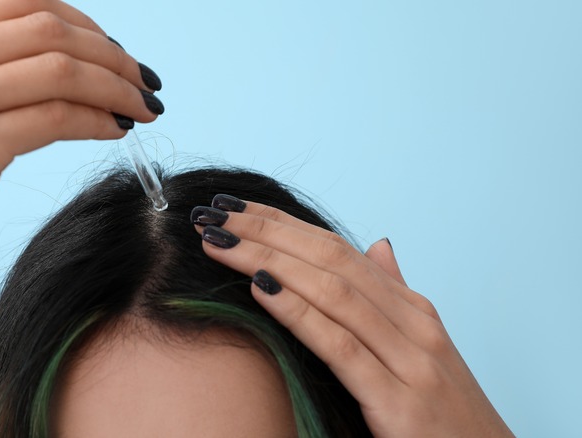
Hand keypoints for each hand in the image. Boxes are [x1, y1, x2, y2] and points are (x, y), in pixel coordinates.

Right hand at [0, 0, 161, 376]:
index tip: (118, 56)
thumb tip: (66, 64)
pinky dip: (99, 121)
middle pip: (49, 29)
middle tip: (144, 84)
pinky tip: (117, 132)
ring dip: (117, 87)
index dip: (86, 26)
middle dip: (112, 56)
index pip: (24, 3)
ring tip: (142, 109)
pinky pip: (57, 118)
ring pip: (61, 70)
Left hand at [193, 196, 513, 436]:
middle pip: (329, 260)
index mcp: (411, 309)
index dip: (282, 223)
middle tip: (215, 213)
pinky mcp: (399, 401)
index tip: (236, 206)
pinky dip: (297, 312)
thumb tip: (378, 246)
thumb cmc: (443, 412)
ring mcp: (410, 359)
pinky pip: (340, 346)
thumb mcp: (421, 349)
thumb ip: (393, 297)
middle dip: (266, 231)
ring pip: (331, 292)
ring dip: (269, 260)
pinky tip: (259, 289)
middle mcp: (412, 323)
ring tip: (221, 243)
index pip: (337, 249)